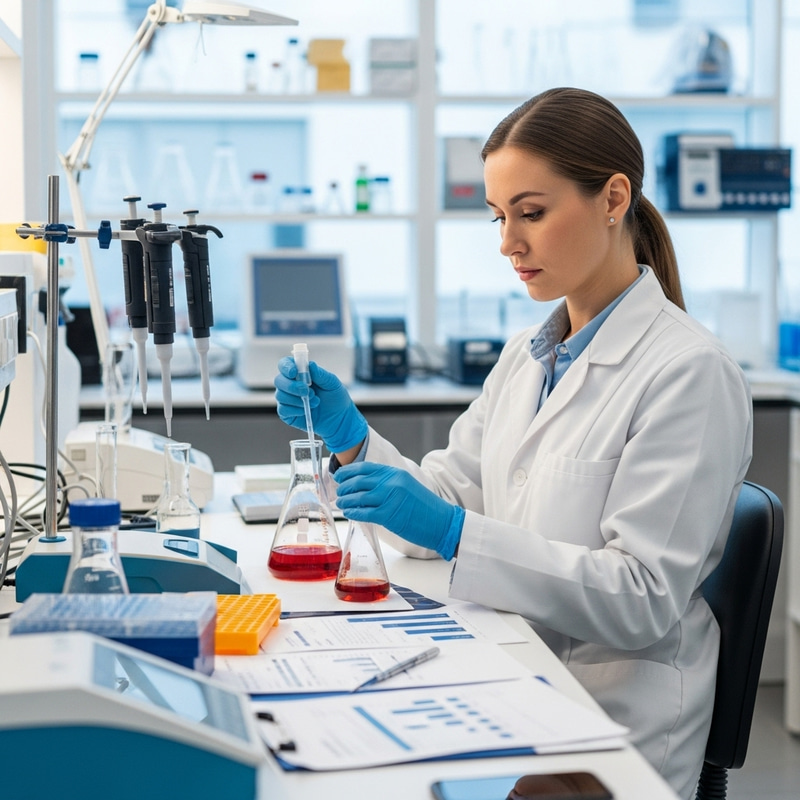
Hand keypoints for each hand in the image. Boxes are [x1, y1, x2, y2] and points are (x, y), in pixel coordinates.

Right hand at [274, 357, 367, 452]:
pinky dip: (295, 410)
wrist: (339, 418)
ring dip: (297, 400)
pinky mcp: (287, 413)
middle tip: (307, 391)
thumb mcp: (332, 383)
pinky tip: (306, 411)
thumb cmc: (335, 397)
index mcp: (299, 372)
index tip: (294, 372)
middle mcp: (290, 384)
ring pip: (280, 396)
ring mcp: (287, 399)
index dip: (286, 367)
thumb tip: (310, 365)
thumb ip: (320, 374)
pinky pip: (283, 410)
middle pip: (279, 380)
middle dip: (292, 386)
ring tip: (315, 401)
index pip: (285, 364)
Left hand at [334, 462, 464, 558]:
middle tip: (339, 492)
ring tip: (341, 503)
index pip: (365, 467)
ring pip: (358, 497)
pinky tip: (349, 513)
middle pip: (358, 481)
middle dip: (344, 486)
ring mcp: (389, 498)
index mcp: (395, 473)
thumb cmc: (424, 508)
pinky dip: (353, 512)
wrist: (442, 522)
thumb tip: (365, 487)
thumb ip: (388, 484)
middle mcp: (391, 483)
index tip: (339, 476)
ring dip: (346, 500)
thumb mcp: (406, 487)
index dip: (348, 471)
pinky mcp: (388, 515)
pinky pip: (363, 512)